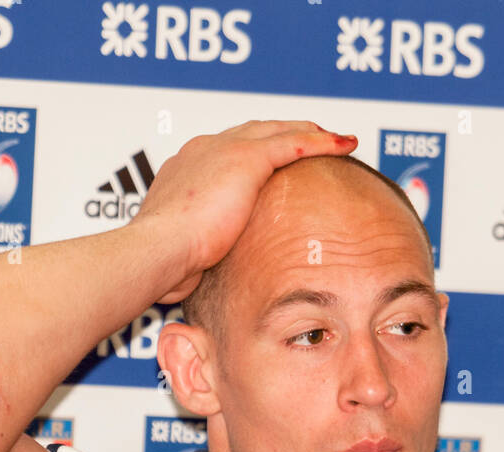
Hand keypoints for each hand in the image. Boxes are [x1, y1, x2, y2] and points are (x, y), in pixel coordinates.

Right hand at [133, 120, 356, 303]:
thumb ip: (200, 248)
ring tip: (335, 138)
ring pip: (276, 130)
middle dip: (283, 132)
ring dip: (308, 131)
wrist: (159, 250)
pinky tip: (344, 144)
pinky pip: (294, 142)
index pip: (224, 152)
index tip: (269, 161)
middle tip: (311, 136)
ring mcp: (223, 150)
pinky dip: (321, 141)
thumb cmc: (164, 263)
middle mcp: (202, 150)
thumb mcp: (184, 250)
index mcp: (184, 170)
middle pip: (252, 132)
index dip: (252, 152)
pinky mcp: (246, 158)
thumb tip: (204, 269)